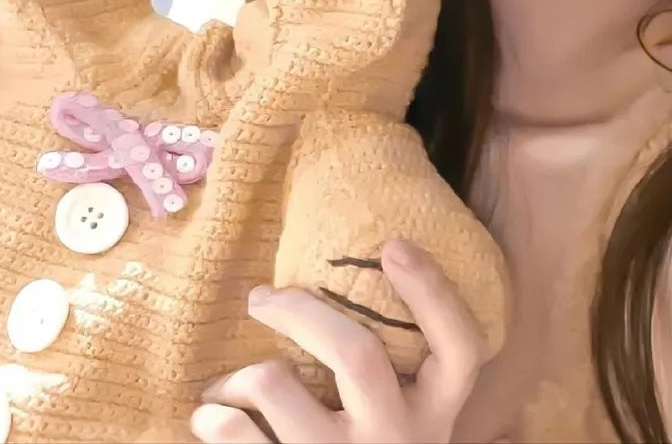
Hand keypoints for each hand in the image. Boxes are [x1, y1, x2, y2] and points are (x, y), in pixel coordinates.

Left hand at [191, 240, 485, 443]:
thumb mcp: (410, 412)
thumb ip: (399, 360)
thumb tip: (357, 264)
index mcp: (435, 408)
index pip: (458, 344)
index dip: (432, 292)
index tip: (393, 246)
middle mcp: (397, 436)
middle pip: (355, 353)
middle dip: (299, 312)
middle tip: (261, 296)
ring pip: (278, 389)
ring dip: (243, 375)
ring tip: (225, 383)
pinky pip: (239, 437)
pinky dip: (216, 419)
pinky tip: (212, 415)